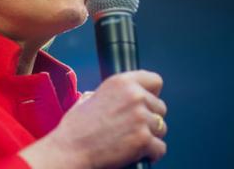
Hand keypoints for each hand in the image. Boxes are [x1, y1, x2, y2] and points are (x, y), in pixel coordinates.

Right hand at [20, 70, 166, 168]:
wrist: (71, 149)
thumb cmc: (77, 126)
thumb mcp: (92, 96)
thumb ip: (112, 94)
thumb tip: (122, 97)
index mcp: (122, 81)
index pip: (155, 80)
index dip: (152, 93)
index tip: (146, 102)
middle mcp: (134, 95)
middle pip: (160, 107)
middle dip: (150, 118)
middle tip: (133, 128)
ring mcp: (140, 117)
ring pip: (162, 128)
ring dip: (151, 136)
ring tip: (132, 141)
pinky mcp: (143, 139)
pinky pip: (160, 147)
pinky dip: (151, 153)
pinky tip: (136, 153)